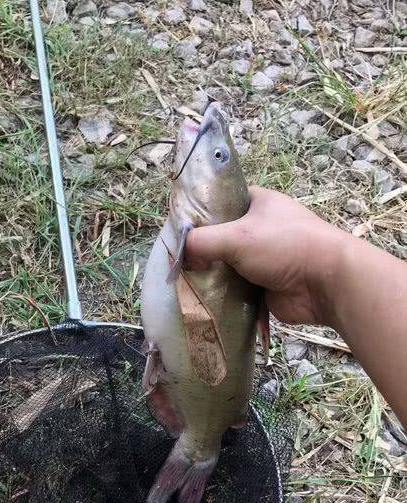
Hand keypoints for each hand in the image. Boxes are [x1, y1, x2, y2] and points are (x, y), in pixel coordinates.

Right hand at [184, 186, 345, 325]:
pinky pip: (235, 289)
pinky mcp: (264, 285)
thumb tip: (181, 258)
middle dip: (202, 250)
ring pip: (226, 265)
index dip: (199, 215)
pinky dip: (222, 295)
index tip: (178, 230)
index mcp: (258, 204)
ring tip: (184, 281)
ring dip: (211, 275)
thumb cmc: (285, 246)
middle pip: (220, 237)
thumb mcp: (236, 235)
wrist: (326, 283)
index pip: (220, 203)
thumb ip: (201, 242)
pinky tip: (202, 299)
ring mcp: (263, 259)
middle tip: (178, 260)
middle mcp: (260, 229)